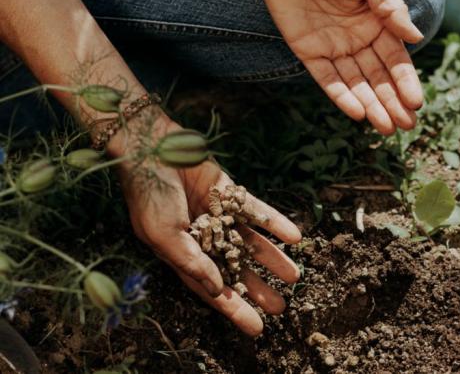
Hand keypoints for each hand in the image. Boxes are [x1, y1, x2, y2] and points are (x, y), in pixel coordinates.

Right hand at [114, 115, 301, 335]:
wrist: (152, 147)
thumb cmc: (149, 195)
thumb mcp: (164, 234)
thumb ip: (191, 262)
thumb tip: (218, 291)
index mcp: (184, 254)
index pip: (213, 289)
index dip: (234, 309)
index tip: (257, 328)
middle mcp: (204, 238)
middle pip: (236, 269)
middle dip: (258, 289)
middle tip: (282, 307)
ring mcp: (219, 215)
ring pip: (251, 243)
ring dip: (272, 259)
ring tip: (294, 276)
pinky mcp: (230, 192)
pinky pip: (257, 211)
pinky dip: (275, 223)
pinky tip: (294, 236)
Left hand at [253, 0, 423, 134]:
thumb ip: (391, 9)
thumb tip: (416, 38)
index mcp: (377, 24)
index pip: (396, 59)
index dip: (406, 81)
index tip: (416, 102)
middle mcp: (358, 40)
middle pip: (379, 77)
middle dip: (393, 102)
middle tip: (406, 126)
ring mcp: (334, 48)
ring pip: (356, 84)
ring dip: (372, 106)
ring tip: (386, 127)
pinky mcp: (309, 53)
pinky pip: (328, 80)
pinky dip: (342, 97)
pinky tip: (358, 113)